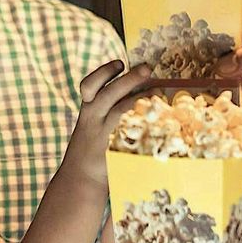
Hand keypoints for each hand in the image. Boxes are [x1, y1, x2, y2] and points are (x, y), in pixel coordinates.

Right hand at [66, 60, 151, 182]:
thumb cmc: (93, 147)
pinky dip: (144, 123)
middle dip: (128, 79)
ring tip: (158, 93)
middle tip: (146, 69)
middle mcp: (93, 120)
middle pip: (108, 94)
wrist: (81, 179)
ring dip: (141, 99)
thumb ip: (111, 107)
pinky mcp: (113, 149)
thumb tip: (146, 86)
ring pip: (120, 111)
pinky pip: (130, 133)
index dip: (104, 73)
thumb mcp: (93, 124)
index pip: (89, 86)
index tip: (120, 63)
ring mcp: (103, 135)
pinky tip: (159, 118)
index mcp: (88, 111)